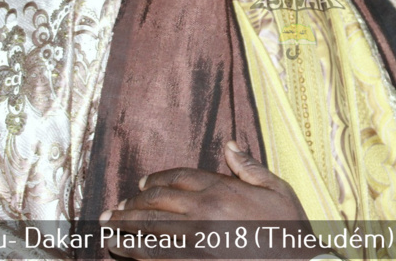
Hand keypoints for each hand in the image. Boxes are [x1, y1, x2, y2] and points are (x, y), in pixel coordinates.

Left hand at [100, 141, 318, 259]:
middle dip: (132, 203)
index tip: (142, 184)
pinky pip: (152, 255)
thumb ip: (250, 168)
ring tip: (107, 225)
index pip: (179, 177)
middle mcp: (203, 211)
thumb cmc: (288, 230)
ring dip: (124, 225)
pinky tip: (118, 248)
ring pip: (148, 227)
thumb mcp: (278, 190)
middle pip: (156, 200)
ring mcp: (194, 240)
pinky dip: (132, 250)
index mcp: (223, 189)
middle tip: (115, 208)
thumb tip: (230, 145)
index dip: (157, 179)